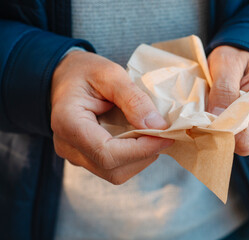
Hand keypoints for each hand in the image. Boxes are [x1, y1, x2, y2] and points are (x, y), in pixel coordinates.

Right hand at [51, 51, 172, 183]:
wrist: (65, 77)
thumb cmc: (85, 72)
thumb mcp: (111, 74)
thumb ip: (133, 99)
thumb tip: (158, 126)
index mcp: (68, 123)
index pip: (106, 153)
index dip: (141, 150)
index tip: (166, 137)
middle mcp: (67, 146)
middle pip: (112, 168)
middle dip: (144, 154)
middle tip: (164, 135)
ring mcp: (75, 155)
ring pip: (115, 173)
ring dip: (141, 158)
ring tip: (153, 136)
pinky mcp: (85, 158)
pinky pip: (113, 168)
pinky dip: (133, 157)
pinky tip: (141, 139)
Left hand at [207, 46, 248, 155]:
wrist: (245, 58)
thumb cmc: (237, 58)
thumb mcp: (227, 63)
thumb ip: (224, 89)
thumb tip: (217, 117)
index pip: (244, 141)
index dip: (222, 133)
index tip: (205, 119)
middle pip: (237, 145)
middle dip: (218, 131)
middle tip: (207, 108)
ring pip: (233, 143)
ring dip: (218, 128)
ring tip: (214, 106)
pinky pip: (233, 139)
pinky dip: (221, 128)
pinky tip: (218, 112)